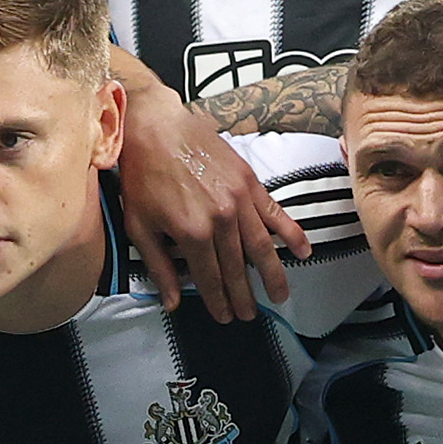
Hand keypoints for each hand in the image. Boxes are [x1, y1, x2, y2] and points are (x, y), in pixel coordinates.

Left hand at [111, 70, 299, 315]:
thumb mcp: (139, 225)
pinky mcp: (249, 182)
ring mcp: (239, 200)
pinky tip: (303, 253)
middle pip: (237, 269)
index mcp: (192, 233)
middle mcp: (221, 220)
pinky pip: (275, 214)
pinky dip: (292, 234)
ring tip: (279, 296)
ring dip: (272, 275)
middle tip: (250, 315)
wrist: (156, 126)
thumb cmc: (142, 175)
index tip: (225, 317)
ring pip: (261, 248)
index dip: (218, 301)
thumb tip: (172, 302)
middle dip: (244, 296)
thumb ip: (159, 266)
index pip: (210, 279)